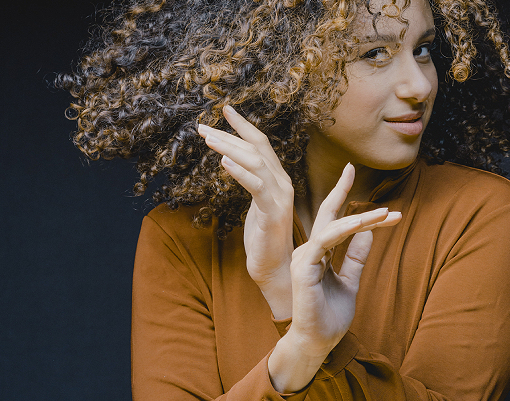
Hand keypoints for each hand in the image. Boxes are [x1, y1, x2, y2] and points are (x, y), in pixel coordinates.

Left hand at [198, 105, 294, 317]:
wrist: (276, 269)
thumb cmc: (264, 240)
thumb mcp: (256, 206)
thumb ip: (251, 183)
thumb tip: (232, 164)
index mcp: (278, 180)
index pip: (261, 144)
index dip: (244, 125)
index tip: (225, 109)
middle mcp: (282, 183)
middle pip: (256, 149)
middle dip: (229, 135)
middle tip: (203, 127)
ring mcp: (279, 197)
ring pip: (255, 162)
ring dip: (229, 148)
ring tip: (207, 139)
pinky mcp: (272, 212)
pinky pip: (256, 187)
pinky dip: (240, 173)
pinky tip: (223, 164)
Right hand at [268, 164, 400, 392]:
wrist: (317, 342)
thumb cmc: (330, 316)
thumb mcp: (351, 281)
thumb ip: (357, 257)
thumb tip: (369, 232)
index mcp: (318, 254)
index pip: (335, 223)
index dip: (352, 206)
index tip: (368, 191)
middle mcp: (309, 251)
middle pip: (327, 215)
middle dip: (339, 190)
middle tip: (350, 167)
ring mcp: (304, 257)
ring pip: (332, 227)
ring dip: (360, 217)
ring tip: (385, 213)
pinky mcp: (304, 267)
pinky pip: (325, 241)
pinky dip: (345, 230)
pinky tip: (363, 224)